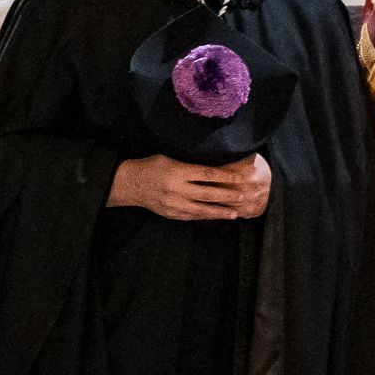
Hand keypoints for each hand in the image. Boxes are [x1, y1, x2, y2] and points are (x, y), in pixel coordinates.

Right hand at [108, 153, 271, 220]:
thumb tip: (214, 167)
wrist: (131, 184)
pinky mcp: (172, 214)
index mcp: (177, 172)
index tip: (240, 178)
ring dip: (220, 211)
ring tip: (236, 213)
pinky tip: (218, 216)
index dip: (226, 177)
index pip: (207, 174)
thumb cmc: (152, 167)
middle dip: (227, 196)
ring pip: (202, 210)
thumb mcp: (170, 158)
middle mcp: (176, 190)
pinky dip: (207, 216)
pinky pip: (193, 216)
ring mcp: (174, 204)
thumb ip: (190, 165)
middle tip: (243, 197)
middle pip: (208, 194)